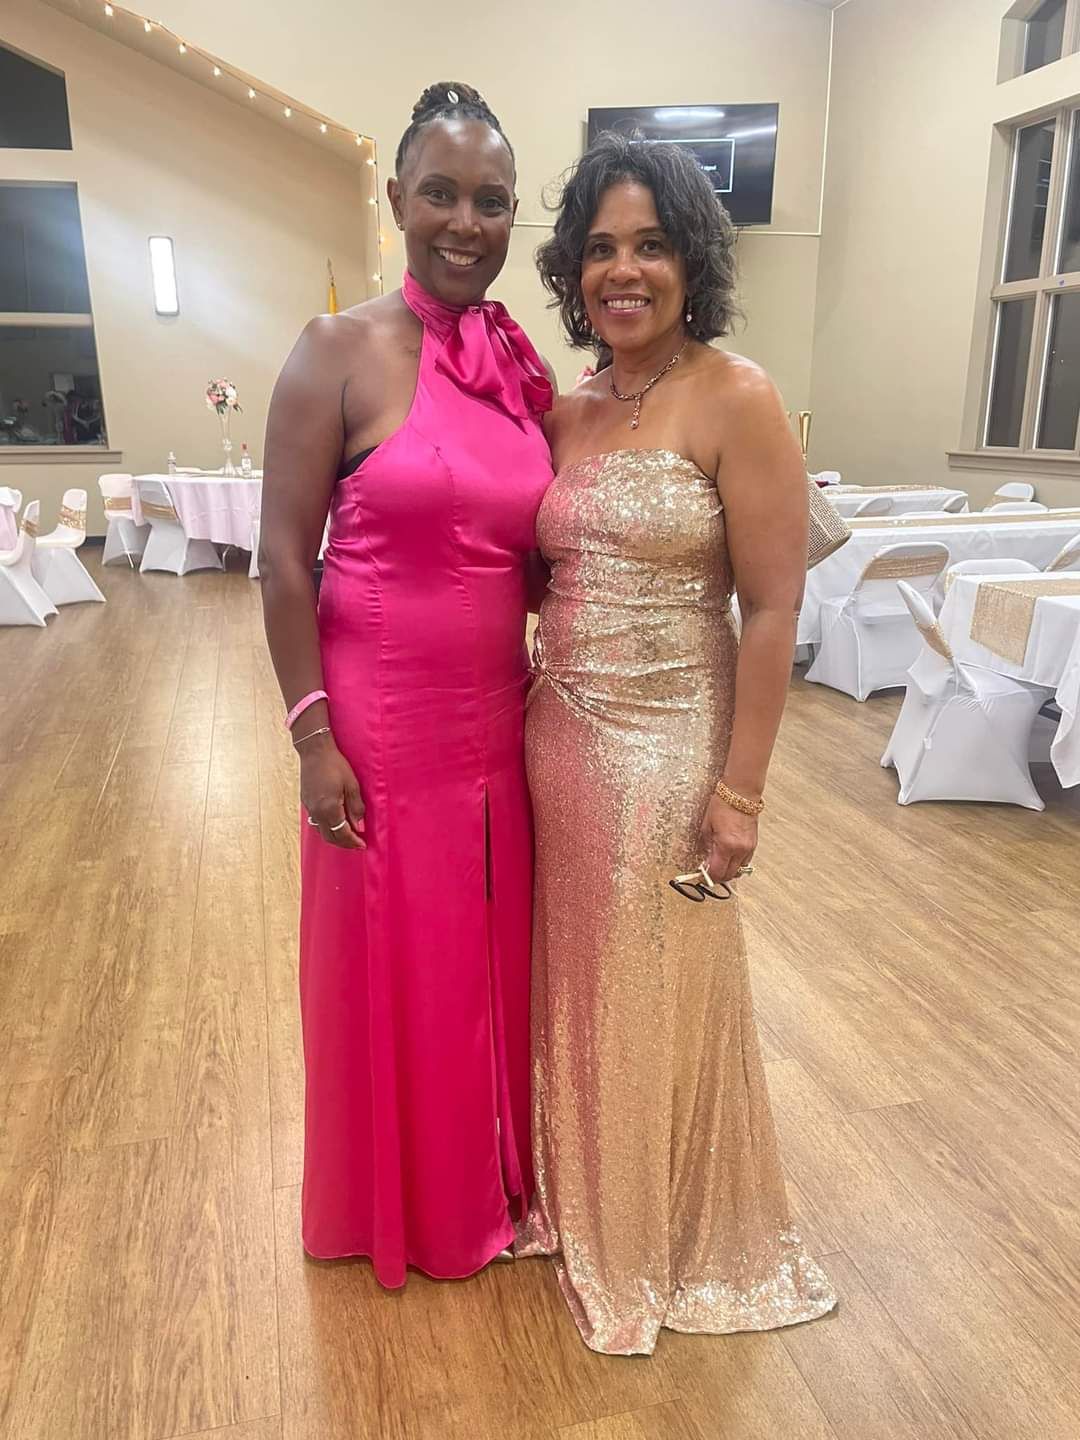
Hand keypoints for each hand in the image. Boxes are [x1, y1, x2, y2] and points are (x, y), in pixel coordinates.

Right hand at [299, 733, 364, 849]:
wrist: (315, 751)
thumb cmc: (335, 765)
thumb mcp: (352, 785)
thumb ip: (355, 808)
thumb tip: (359, 826)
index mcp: (329, 808)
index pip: (342, 833)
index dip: (353, 842)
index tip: (362, 846)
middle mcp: (317, 812)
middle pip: (330, 837)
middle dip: (344, 844)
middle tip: (356, 845)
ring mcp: (309, 808)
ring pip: (321, 831)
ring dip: (334, 837)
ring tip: (347, 837)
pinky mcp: (306, 802)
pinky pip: (316, 822)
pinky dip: (326, 828)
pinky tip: (335, 824)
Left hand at [699, 794, 756, 885]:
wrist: (740, 794)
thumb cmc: (722, 805)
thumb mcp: (707, 826)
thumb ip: (707, 845)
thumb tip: (706, 859)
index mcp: (726, 845)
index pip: (717, 872)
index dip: (708, 877)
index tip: (702, 876)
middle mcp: (740, 850)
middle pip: (729, 875)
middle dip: (718, 877)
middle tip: (708, 874)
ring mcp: (749, 848)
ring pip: (739, 870)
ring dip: (728, 871)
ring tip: (719, 866)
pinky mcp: (754, 844)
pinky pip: (745, 861)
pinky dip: (736, 863)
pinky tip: (729, 858)